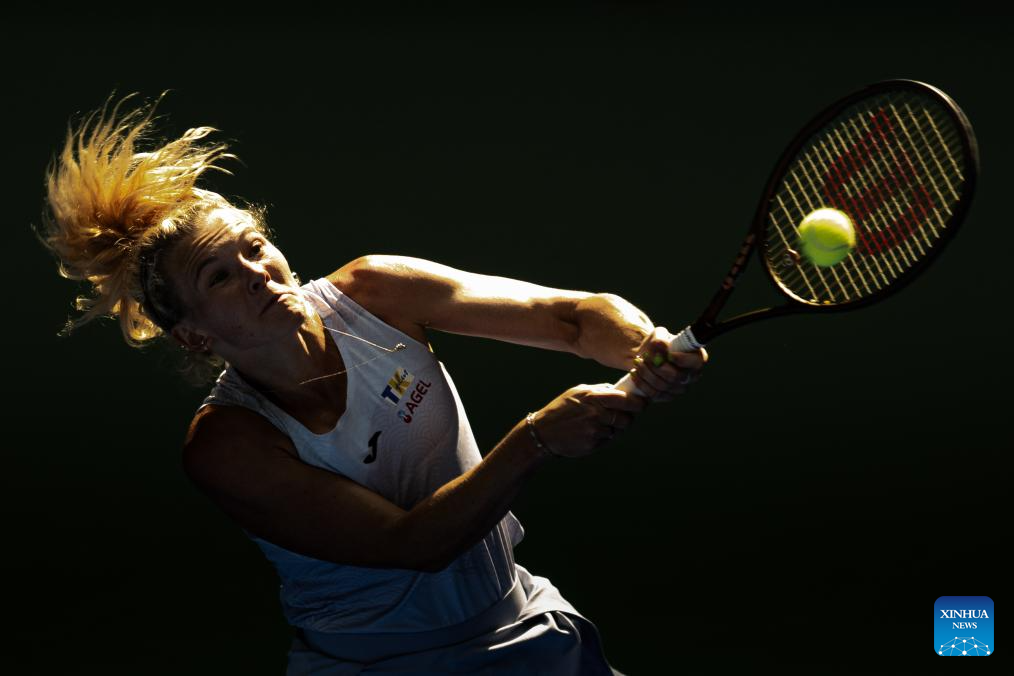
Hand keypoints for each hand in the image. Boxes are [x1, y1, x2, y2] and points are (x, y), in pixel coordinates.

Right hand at [531, 383, 648, 458]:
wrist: (543, 433)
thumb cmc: (561, 409)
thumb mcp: (578, 392)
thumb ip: (600, 390)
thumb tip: (620, 391)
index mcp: (595, 397)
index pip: (627, 400)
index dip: (639, 403)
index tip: (642, 403)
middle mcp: (597, 414)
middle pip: (627, 419)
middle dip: (627, 418)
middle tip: (621, 416)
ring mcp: (595, 431)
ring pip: (618, 431)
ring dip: (613, 428)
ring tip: (597, 424)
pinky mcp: (593, 444)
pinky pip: (607, 440)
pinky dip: (603, 437)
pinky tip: (589, 432)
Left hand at [626, 326, 708, 402]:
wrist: (648, 357)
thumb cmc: (658, 344)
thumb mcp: (659, 335)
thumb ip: (661, 340)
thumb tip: (662, 348)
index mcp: (696, 358)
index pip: (695, 362)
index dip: (682, 360)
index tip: (668, 355)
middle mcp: (692, 376)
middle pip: (675, 376)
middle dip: (657, 366)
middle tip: (644, 357)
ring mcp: (680, 389)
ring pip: (662, 385)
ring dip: (646, 373)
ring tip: (637, 362)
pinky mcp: (667, 397)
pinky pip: (654, 394)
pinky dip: (641, 383)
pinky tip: (634, 373)